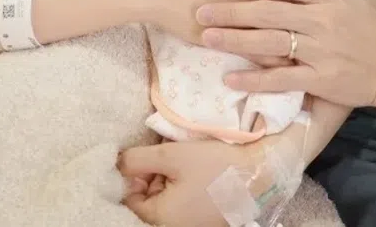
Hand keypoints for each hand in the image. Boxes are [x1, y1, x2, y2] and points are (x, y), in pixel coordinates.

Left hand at [118, 139, 246, 225]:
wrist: (259, 174)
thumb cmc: (213, 166)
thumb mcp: (169, 156)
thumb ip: (136, 161)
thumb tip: (116, 165)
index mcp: (161, 219)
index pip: (130, 199)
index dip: (133, 175)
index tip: (147, 157)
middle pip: (148, 200)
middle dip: (152, 176)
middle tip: (168, 156)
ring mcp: (192, 225)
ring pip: (165, 200)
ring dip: (168, 179)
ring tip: (184, 162)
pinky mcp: (205, 220)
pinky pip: (183, 204)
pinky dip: (183, 187)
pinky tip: (195, 173)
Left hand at [198, 0, 375, 116]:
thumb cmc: (374, 19)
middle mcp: (321, 20)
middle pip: (268, 12)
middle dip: (230, 11)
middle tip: (199, 11)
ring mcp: (321, 51)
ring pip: (270, 43)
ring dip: (235, 41)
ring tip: (206, 38)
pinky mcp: (321, 79)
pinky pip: (283, 79)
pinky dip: (256, 80)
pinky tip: (230, 77)